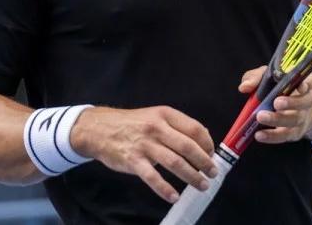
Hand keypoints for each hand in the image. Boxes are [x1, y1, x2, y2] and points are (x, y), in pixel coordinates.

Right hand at [70, 106, 216, 203]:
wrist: (98, 129)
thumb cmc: (132, 124)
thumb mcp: (156, 116)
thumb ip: (177, 126)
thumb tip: (203, 139)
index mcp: (166, 114)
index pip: (195, 128)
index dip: (207, 143)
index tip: (212, 154)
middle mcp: (157, 128)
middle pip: (188, 147)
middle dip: (204, 162)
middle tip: (212, 173)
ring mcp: (144, 145)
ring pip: (174, 163)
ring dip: (191, 176)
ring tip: (201, 185)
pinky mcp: (132, 160)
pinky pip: (152, 177)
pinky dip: (165, 189)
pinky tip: (174, 196)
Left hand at [239, 66, 311, 143]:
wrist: (296, 111)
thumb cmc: (280, 89)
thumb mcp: (269, 78)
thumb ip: (257, 78)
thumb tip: (244, 87)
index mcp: (304, 83)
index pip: (310, 82)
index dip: (307, 84)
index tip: (301, 87)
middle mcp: (307, 100)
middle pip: (304, 102)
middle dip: (291, 103)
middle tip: (276, 102)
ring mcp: (303, 118)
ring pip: (295, 120)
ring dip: (278, 119)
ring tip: (261, 117)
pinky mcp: (295, 132)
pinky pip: (285, 136)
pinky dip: (272, 136)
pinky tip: (259, 134)